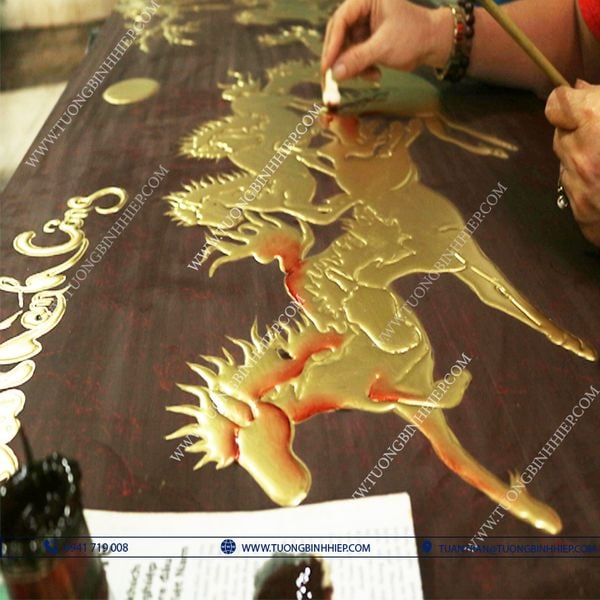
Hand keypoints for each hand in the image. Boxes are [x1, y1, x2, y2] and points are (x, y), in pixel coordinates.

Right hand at [321, 0, 452, 81]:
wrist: (434, 44)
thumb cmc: (414, 36)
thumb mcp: (384, 47)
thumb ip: (358, 59)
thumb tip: (335, 74)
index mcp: (367, 0)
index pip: (341, 20)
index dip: (332, 44)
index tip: (327, 66)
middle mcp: (363, 10)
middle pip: (339, 34)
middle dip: (340, 58)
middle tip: (334, 77)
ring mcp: (365, 26)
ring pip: (346, 49)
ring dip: (353, 67)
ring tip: (369, 76)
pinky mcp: (367, 40)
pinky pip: (355, 56)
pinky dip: (361, 69)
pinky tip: (375, 75)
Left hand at [545, 80, 599, 246]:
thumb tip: (580, 90)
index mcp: (594, 122)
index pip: (556, 106)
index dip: (568, 103)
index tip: (580, 104)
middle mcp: (580, 156)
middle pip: (561, 135)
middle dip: (579, 130)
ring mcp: (579, 187)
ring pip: (566, 163)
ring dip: (583, 157)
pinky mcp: (582, 213)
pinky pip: (574, 189)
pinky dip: (589, 183)